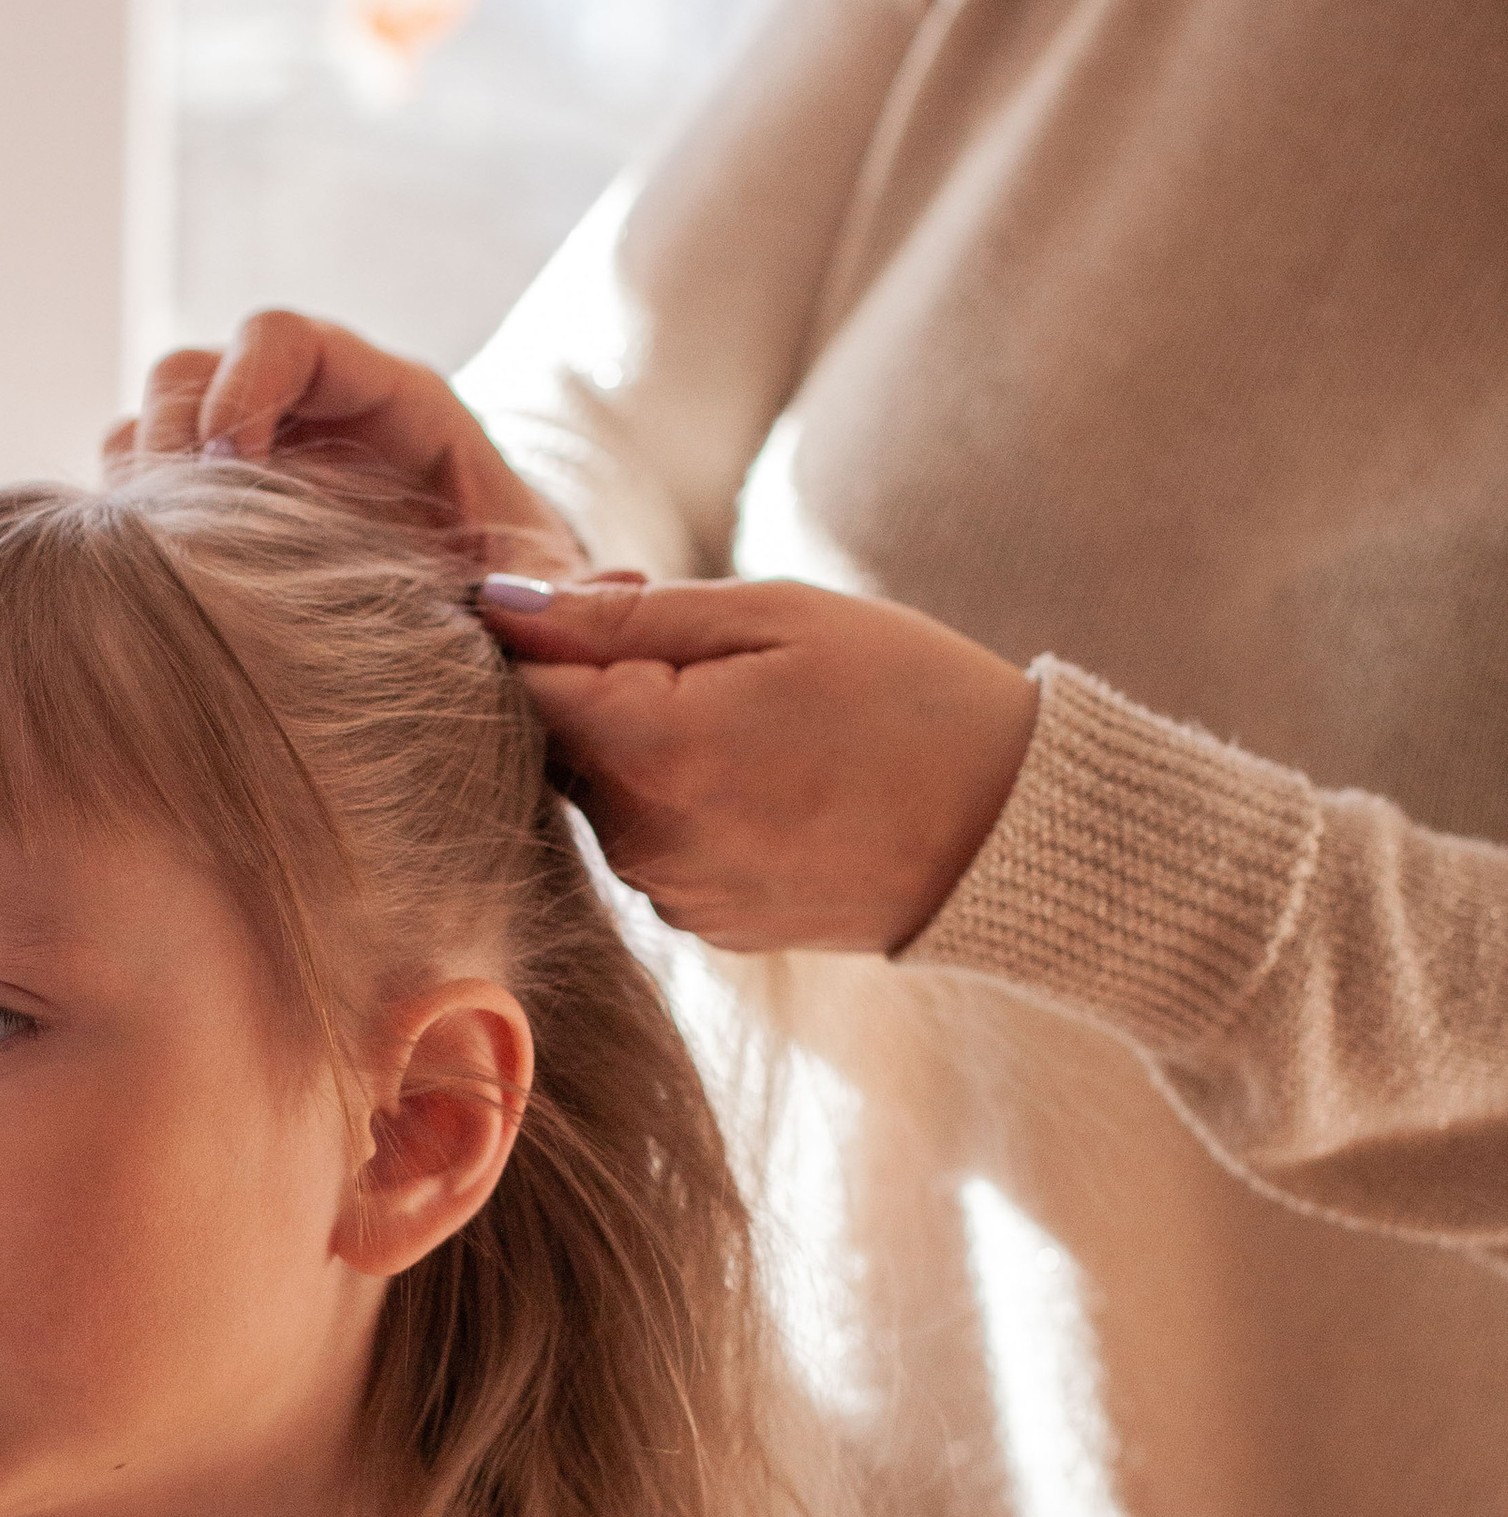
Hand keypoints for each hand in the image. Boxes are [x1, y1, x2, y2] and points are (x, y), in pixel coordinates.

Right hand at [103, 311, 582, 580]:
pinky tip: (156, 603)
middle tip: (177, 538)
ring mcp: (248, 462)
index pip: (283, 337)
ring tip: (165, 574)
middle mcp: (303, 414)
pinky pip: (135, 497)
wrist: (494, 613)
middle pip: (191, 374)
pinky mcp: (212, 518)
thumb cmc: (523, 588)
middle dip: (172, 446)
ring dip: (140, 494)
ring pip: (148, 432)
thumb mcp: (549, 583)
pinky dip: (128, 536)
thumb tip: (609, 595)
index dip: (243, 385)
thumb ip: (564, 591)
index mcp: (385, 399)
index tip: (229, 468)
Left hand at [480, 572, 1038, 956]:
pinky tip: (769, 771)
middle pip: (558, 743)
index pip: (524, 684)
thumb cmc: (907, 696)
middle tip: (705, 637)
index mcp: (654, 753)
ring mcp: (674, 895)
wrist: (1012, 833)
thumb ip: (624, 616)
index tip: (615, 592)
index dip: (548, 627)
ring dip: (644, 740)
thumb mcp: (775, 616)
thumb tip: (504, 609)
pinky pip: (656, 841)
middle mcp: (644, 843)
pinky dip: (684, 796)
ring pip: (606, 794)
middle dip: (600, 680)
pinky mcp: (706, 924)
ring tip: (758, 707)